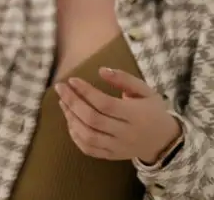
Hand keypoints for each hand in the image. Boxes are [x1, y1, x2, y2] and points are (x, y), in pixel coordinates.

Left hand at [56, 67, 181, 163]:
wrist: (164, 141)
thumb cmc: (151, 110)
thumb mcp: (145, 91)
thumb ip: (124, 79)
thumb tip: (101, 70)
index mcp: (136, 116)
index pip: (106, 104)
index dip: (86, 92)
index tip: (72, 80)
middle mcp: (127, 134)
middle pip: (93, 119)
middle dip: (72, 102)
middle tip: (60, 88)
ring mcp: (118, 148)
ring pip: (88, 136)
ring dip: (70, 118)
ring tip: (62, 102)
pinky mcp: (112, 156)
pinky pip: (89, 149)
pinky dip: (75, 136)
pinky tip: (70, 121)